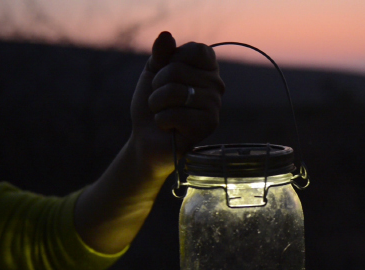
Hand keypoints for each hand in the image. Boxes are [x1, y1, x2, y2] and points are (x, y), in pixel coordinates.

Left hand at [130, 31, 224, 175]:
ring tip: (163, 114)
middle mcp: (216, 85)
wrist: (147, 139)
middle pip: (177, 70)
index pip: (196, 50)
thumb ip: (161, 54)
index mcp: (208, 69)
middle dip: (157, 86)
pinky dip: (162, 121)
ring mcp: (215, 106)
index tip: (167, 75)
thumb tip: (166, 35)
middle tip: (161, 100)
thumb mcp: (153, 73)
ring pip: (174, 92)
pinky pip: (175, 114)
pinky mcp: (209, 125)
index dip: (172, 60)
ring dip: (157, 104)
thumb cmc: (153, 105)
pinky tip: (169, 128)